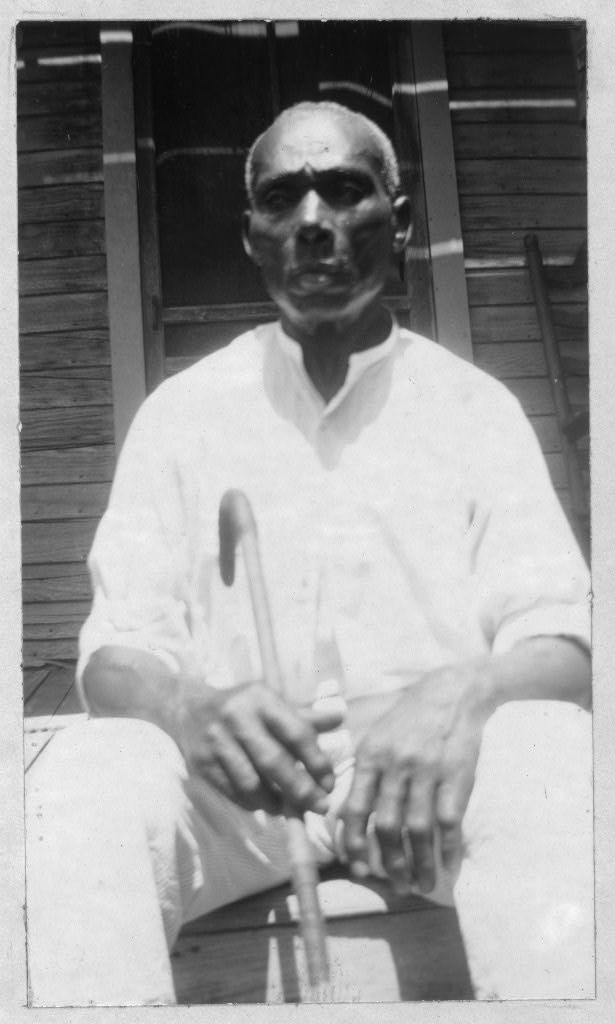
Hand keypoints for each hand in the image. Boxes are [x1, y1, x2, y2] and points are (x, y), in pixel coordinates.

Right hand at [175, 679, 343, 814]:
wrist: (188, 707)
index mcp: (261, 698)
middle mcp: (236, 716)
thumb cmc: (243, 707)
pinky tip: (266, 804)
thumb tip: (340, 717)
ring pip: (251, 782)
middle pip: (274, 761)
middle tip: (319, 806)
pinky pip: (232, 791)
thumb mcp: (272, 703)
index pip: (296, 732)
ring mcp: (216, 740)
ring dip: (275, 801)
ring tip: (289, 808)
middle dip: (301, 789)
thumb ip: (305, 716)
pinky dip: (253, 803)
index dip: (316, 761)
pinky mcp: (201, 762)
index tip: (329, 783)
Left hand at [341, 660, 491, 892]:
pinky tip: (447, 867)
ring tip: (421, 885)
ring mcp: (428, 771)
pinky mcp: (456, 774)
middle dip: (390, 862)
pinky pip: (449, 821)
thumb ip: (362, 771)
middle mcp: (396, 765)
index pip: (355, 808)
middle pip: (388, 826)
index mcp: (371, 756)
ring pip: (419, 829)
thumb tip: (345, 814)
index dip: (354, 842)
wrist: (452, 692)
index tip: (356, 866)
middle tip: (395, 885)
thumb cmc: (409, 717)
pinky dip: (447, 849)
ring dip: (419, 864)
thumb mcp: (376, 734)